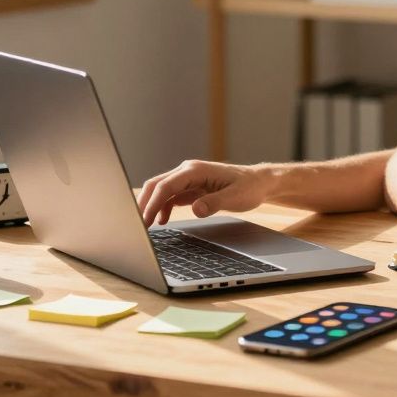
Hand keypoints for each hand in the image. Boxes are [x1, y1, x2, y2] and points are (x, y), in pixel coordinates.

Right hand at [137, 160, 270, 225]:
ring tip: (146, 226)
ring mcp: (188, 178)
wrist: (259, 182)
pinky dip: (163, 207)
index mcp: (196, 170)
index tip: (144, 220)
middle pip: (157, 185)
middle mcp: (188, 171)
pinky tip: (162, 221)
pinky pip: (170, 196)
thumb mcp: (235, 198)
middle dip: (145, 204)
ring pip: (161, 190)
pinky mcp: (190, 187)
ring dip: (152, 206)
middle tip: (138, 225)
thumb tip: (195, 209)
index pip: (166, 185)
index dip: (153, 203)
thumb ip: (214, 203)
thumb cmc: (249, 188)